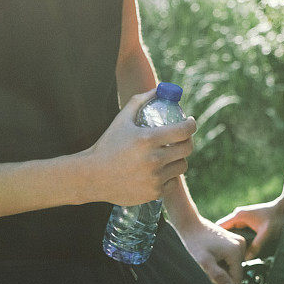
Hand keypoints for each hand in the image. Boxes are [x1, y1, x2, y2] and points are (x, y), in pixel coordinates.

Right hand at [84, 91, 195, 205]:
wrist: (92, 176)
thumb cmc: (108, 144)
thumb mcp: (122, 119)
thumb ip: (141, 100)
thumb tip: (160, 89)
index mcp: (148, 139)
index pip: (183, 130)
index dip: (191, 124)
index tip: (190, 122)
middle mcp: (154, 160)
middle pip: (187, 149)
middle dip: (188, 140)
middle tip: (182, 138)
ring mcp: (155, 178)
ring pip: (182, 166)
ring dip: (179, 158)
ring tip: (171, 154)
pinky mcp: (153, 193)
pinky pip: (172, 182)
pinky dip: (169, 175)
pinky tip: (161, 170)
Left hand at [177, 216, 245, 283]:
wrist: (192, 225)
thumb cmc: (196, 243)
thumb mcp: (205, 262)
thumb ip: (218, 277)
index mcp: (236, 250)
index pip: (236, 279)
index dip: (223, 277)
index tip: (212, 266)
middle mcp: (241, 244)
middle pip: (235, 271)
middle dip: (223, 270)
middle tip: (210, 260)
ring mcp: (239, 240)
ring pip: (233, 265)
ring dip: (222, 265)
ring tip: (211, 255)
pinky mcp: (235, 239)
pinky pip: (232, 257)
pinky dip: (223, 258)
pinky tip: (214, 251)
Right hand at [217, 198, 283, 259]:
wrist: (283, 210)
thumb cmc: (275, 218)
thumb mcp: (266, 233)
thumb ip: (256, 246)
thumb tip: (246, 259)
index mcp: (239, 216)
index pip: (220, 226)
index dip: (216, 238)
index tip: (213, 251)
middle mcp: (238, 217)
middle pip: (224, 231)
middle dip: (223, 244)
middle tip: (221, 258)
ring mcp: (242, 220)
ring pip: (231, 233)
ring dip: (230, 243)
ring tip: (228, 257)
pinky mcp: (247, 224)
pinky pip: (237, 234)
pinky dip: (236, 242)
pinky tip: (237, 253)